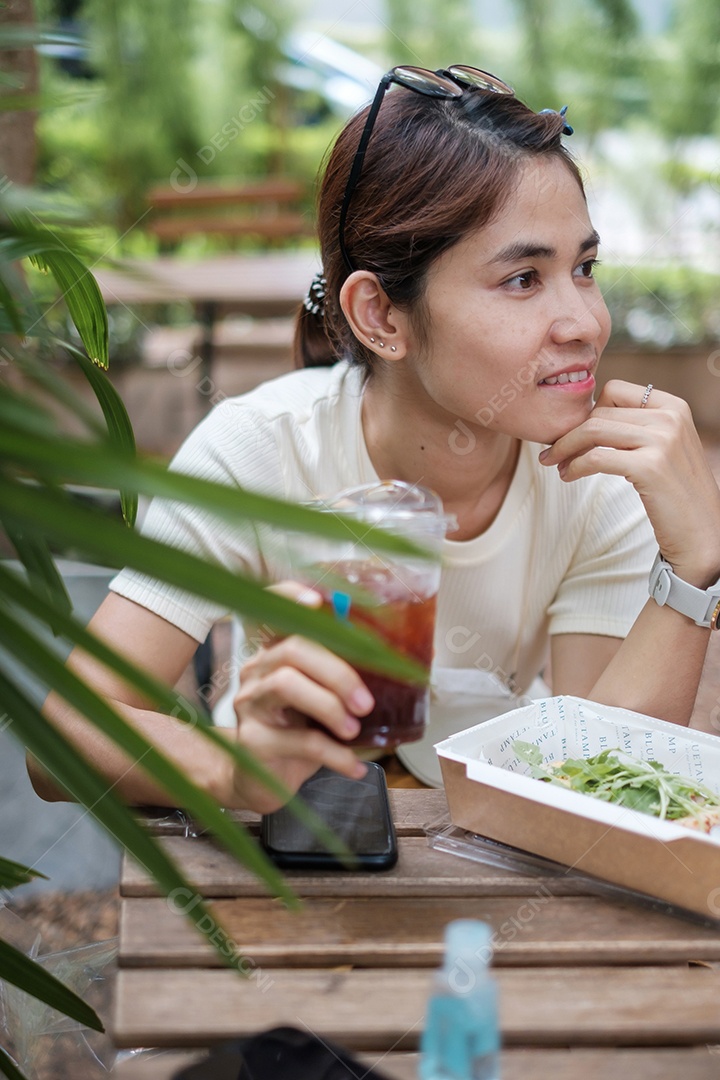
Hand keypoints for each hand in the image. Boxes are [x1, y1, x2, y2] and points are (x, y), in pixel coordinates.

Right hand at [226, 581, 372, 812]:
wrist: (259, 781)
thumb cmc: (297, 735)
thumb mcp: (320, 704)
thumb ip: (342, 683)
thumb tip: (401, 672)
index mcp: (275, 654)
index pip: (272, 612)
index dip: (290, 597)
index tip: (318, 602)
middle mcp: (256, 671)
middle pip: (292, 650)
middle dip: (337, 672)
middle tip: (365, 702)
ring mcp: (250, 705)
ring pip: (286, 685)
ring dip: (330, 705)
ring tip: (353, 729)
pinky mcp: (253, 741)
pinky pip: (300, 740)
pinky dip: (336, 755)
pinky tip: (355, 766)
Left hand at [538, 379, 719, 586]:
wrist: (703, 533)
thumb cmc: (677, 493)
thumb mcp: (665, 447)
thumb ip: (638, 427)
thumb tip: (588, 419)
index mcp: (674, 407)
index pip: (615, 390)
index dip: (590, 410)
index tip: (576, 432)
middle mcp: (670, 418)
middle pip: (600, 411)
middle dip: (570, 432)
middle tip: (555, 453)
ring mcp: (661, 441)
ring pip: (593, 430)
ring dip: (566, 448)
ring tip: (557, 465)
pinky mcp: (649, 467)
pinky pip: (595, 457)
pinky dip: (575, 466)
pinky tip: (569, 475)